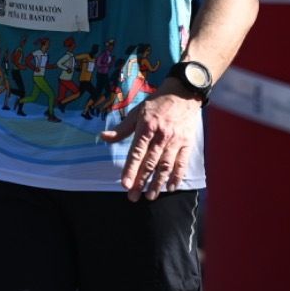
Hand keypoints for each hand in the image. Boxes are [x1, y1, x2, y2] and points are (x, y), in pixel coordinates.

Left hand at [99, 81, 201, 200]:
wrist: (184, 93)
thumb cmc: (157, 103)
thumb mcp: (137, 112)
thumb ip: (122, 128)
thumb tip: (103, 137)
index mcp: (147, 127)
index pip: (137, 152)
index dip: (131, 169)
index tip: (125, 184)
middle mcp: (161, 135)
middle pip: (150, 163)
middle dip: (141, 182)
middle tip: (133, 197)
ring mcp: (175, 141)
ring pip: (165, 166)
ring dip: (158, 183)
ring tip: (150, 196)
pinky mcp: (187, 143)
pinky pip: (182, 163)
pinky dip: (177, 176)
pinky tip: (170, 187)